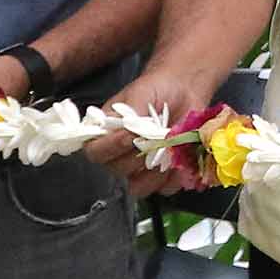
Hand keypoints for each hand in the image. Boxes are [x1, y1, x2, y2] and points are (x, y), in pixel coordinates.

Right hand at [87, 66, 216, 197]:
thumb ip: (130, 112)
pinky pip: (165, 188)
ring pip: (140, 187)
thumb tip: (126, 128)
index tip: (130, 135)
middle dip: (139, 156)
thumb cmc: (158, 90)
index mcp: (106, 134)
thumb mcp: (140, 93)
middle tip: (157, 138)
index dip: (111, 148)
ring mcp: (141, 168)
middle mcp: (119, 155)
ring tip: (171, 149)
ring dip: (157, 171)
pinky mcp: (163, 175)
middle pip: (118, 171)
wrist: (184, 90)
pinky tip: (183, 157)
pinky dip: (176, 176)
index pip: (95, 153)